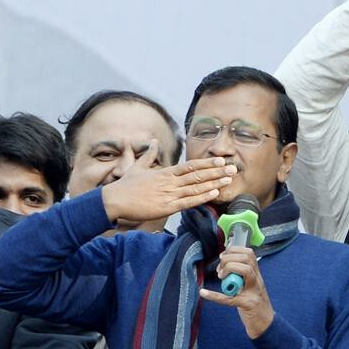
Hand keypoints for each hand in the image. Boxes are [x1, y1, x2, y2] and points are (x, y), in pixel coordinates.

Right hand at [102, 140, 235, 222]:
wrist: (114, 199)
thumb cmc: (126, 185)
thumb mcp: (138, 166)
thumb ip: (149, 155)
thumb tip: (154, 141)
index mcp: (165, 172)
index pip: (190, 166)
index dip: (207, 163)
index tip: (220, 160)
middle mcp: (170, 181)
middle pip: (198, 175)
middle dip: (217, 172)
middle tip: (233, 168)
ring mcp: (169, 194)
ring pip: (196, 188)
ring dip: (214, 183)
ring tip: (229, 180)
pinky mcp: (166, 207)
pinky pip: (188, 202)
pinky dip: (202, 197)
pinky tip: (214, 193)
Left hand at [199, 246, 274, 338]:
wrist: (265, 324)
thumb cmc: (255, 304)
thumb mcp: (250, 286)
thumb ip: (241, 275)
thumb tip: (225, 263)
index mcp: (256, 275)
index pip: (249, 254)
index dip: (234, 250)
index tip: (223, 256)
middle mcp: (257, 280)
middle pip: (246, 259)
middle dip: (229, 259)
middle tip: (220, 270)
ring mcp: (253, 292)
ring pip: (245, 270)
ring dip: (229, 269)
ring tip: (221, 277)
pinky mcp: (247, 304)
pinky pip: (230, 298)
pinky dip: (215, 295)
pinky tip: (204, 293)